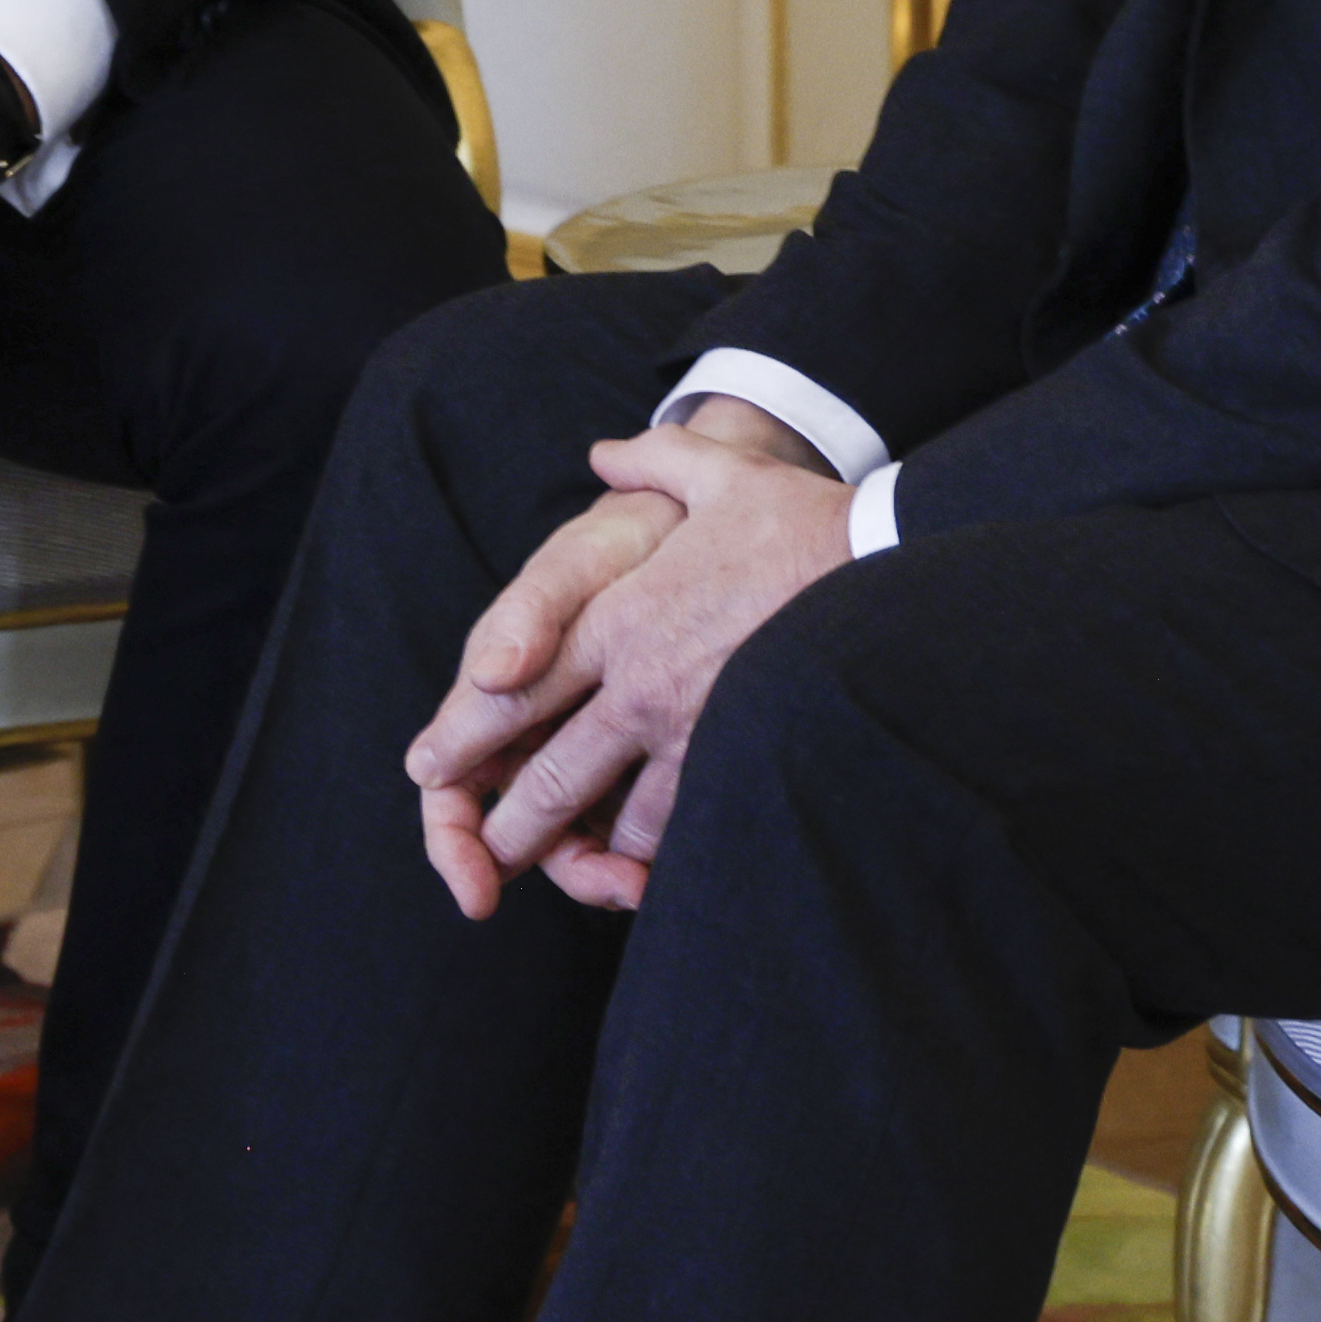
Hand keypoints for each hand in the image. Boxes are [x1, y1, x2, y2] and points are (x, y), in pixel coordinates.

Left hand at [399, 405, 859, 916]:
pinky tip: (655, 862)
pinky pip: (687, 828)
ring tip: (577, 869)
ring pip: (617, 818)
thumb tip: (604, 453)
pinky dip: (662, 851)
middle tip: (483, 856)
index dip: (466, 735)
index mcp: (617, 620)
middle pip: (551, 776)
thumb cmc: (804, 523)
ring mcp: (692, 733)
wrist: (891, 564)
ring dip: (591, 848)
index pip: (516, 692)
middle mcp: (640, 686)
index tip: (429, 768)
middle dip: (511, 827)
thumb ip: (650, 462)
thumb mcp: (718, 477)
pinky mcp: (742, 763)